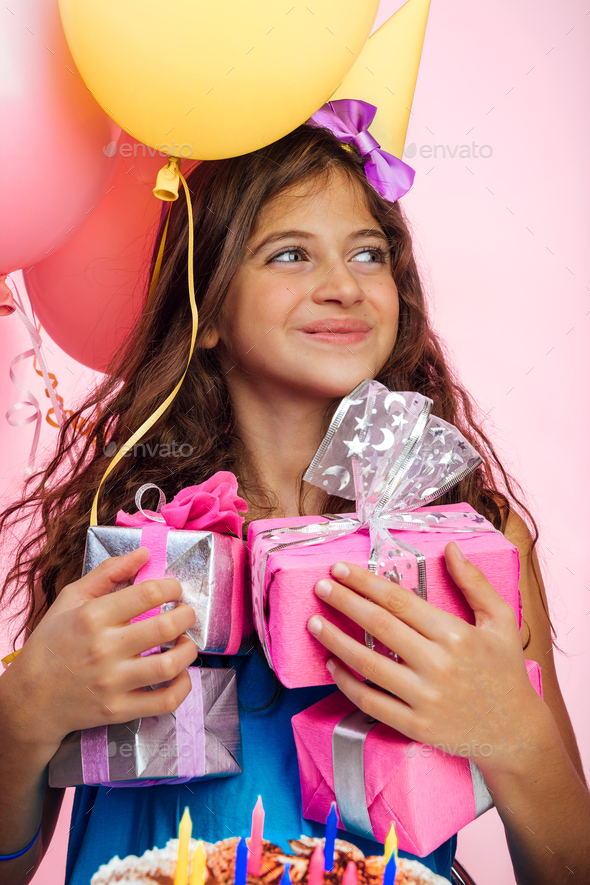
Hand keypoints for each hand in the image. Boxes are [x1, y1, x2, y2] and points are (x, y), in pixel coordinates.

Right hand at [2, 548, 196, 752]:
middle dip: (186, 616)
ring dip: (189, 650)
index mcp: (93, 616)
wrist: (29, 698)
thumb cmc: (52, 643)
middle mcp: (104, 648)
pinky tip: (180, 674)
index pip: (148, 593)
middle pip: (166, 627)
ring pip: (169, 665)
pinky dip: (182, 687)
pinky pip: (164, 701)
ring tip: (185, 642)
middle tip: (185, 614)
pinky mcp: (118, 710)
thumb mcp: (71, 598)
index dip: (172, 588)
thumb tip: (144, 553)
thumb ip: (108, 573)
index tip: (175, 591)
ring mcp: (112, 682)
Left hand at [306, 541, 547, 774]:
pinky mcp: (415, 726)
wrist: (517, 734)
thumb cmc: (506, 672)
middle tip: (320, 587)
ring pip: (367, 664)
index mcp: (455, 634)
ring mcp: (424, 698)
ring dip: (335, 640)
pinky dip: (346, 682)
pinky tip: (331, 664)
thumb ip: (474, 582)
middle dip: (344, 602)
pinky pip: (370, 701)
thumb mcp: (501, 621)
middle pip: (378, 626)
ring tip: (313, 622)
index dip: (365, 582)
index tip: (341, 569)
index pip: (399, 601)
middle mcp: (438, 664)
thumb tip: (451, 548)